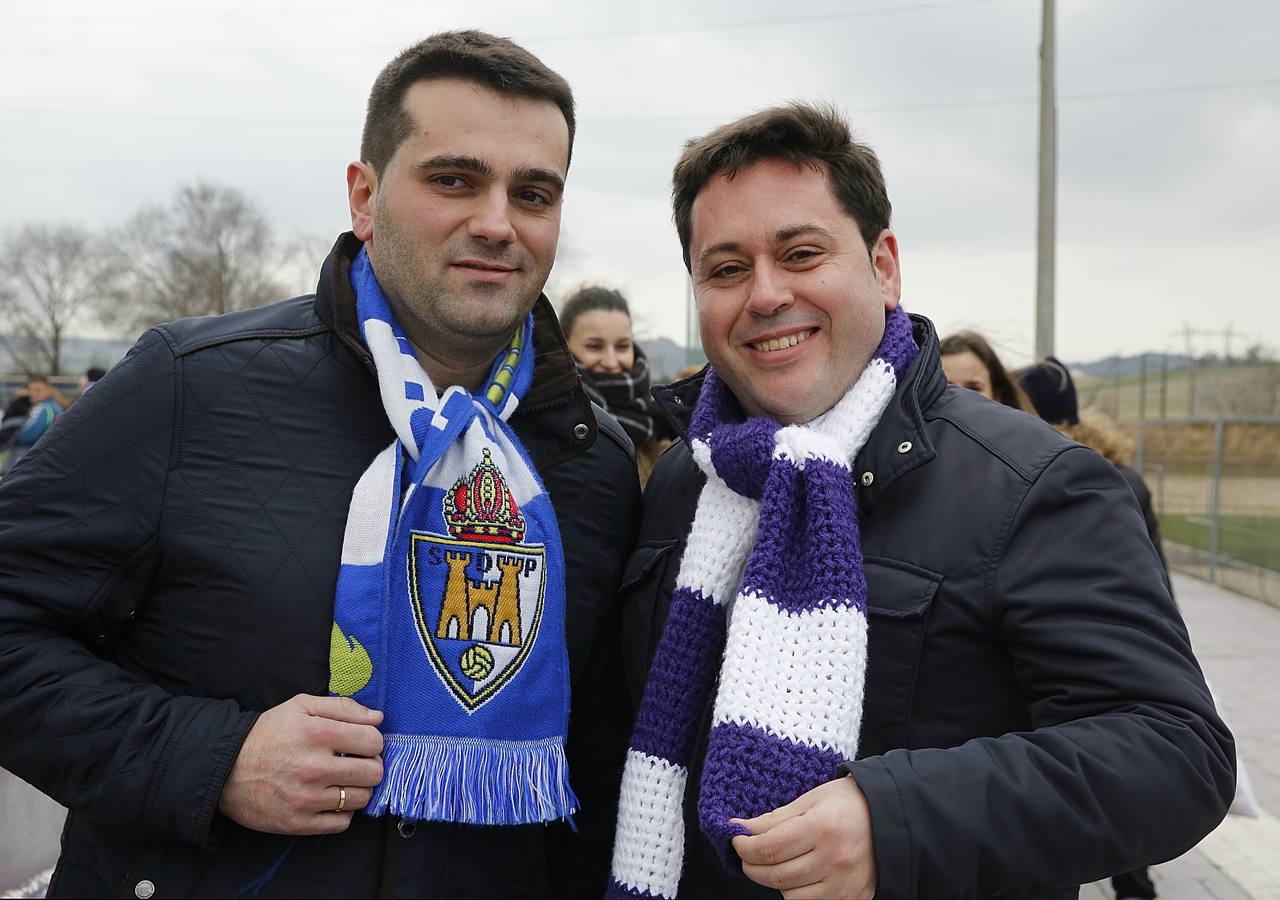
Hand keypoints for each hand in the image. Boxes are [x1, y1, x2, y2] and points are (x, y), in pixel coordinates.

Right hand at [219, 694, 383, 834]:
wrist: (225, 769)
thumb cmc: (267, 733)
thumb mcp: (301, 706)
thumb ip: (343, 707)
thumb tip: (378, 718)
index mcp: (317, 734)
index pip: (373, 741)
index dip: (372, 741)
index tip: (361, 743)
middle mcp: (314, 768)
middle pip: (373, 772)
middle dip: (370, 765)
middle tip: (355, 762)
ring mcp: (306, 799)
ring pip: (361, 798)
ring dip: (357, 789)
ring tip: (341, 780)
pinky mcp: (298, 823)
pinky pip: (342, 823)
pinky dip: (342, 812)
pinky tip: (330, 798)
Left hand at [731, 776, 877, 898]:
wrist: (893, 818)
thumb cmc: (850, 803)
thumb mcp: (810, 800)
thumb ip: (774, 819)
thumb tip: (740, 828)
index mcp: (823, 828)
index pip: (768, 848)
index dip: (744, 847)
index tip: (736, 840)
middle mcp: (835, 860)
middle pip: (775, 876)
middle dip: (751, 866)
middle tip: (746, 855)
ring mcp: (844, 884)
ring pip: (790, 896)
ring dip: (775, 880)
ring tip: (777, 862)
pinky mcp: (852, 899)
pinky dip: (797, 893)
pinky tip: (798, 875)